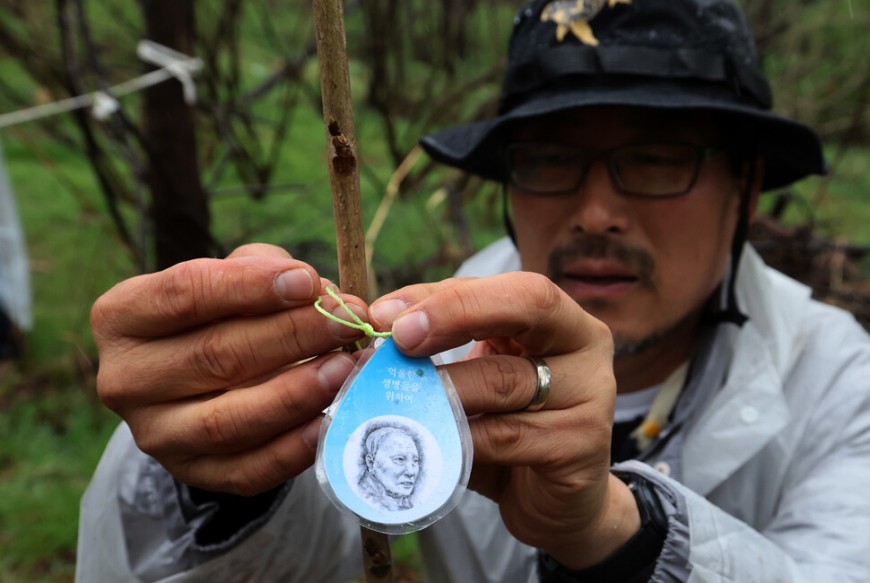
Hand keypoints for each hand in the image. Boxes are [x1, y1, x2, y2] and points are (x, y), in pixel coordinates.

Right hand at [91, 244, 367, 494]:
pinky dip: (294, 446)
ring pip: (227, 420)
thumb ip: (270, 272)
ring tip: (345, 367)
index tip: (307, 280)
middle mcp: (126, 379)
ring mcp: (156, 435)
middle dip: (291, 335)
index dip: (249, 287)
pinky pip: (247, 470)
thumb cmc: (223, 313)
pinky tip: (332, 419)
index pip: (183, 295)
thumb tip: (323, 294)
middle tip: (346, 322)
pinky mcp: (193, 474)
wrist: (201, 383)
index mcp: (122, 317)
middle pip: (214, 356)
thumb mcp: (235, 277)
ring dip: (295, 393)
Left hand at [369, 273, 639, 567]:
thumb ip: (443, 341)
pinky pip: (506, 437)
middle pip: (528, 306)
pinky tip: (429, 442)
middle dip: (453, 315)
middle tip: (398, 338)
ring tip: (398, 398)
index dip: (449, 297)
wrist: (554, 501)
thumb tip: (382, 321)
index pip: (508, 287)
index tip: (387, 315)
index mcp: (560, 317)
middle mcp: (585, 345)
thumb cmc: (507, 425)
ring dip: (442, 388)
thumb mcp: (478, 373)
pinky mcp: (580, 448)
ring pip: (504, 380)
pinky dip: (459, 438)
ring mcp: (591, 396)